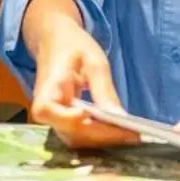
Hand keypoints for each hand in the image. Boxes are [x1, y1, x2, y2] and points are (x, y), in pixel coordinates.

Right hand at [26, 0, 140, 149]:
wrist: (55, 41)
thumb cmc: (74, 47)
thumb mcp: (93, 62)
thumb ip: (103, 90)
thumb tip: (120, 118)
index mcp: (47, 93)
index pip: (64, 118)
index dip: (87, 125)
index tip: (112, 123)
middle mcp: (45, 113)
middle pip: (74, 134)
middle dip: (105, 136)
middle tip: (135, 135)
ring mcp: (53, 120)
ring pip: (78, 140)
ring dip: (104, 139)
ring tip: (132, 135)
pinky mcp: (61, 122)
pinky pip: (80, 135)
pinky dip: (100, 135)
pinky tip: (121, 132)